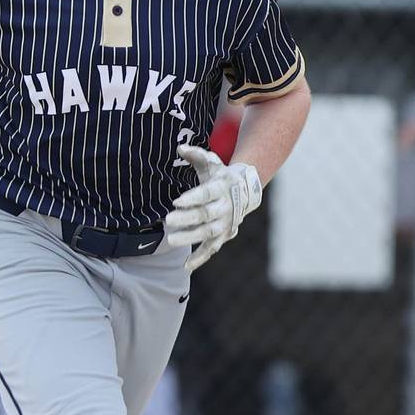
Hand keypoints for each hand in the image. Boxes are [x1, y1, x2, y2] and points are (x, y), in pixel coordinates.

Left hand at [165, 144, 261, 271]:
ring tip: (171, 240)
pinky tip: (186, 266)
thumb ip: (196, 154)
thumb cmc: (220, 174)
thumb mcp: (210, 162)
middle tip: (168, 220)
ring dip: (190, 238)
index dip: (192, 198)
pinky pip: (212, 249)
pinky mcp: (224, 236)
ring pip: (208, 233)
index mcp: (222, 187)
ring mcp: (226, 223)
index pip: (206, 194)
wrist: (245, 190)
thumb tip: (180, 148)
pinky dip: (200, 258)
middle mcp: (226, 207)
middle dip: (188, 218)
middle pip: (206, 215)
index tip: (176, 201)